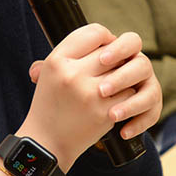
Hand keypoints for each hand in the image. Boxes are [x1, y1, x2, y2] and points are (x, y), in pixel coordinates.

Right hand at [20, 24, 160, 170]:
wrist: (47, 142)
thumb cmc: (51, 103)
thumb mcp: (50, 72)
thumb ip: (74, 52)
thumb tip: (109, 37)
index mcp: (57, 61)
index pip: (94, 32)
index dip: (106, 38)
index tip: (106, 47)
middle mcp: (72, 74)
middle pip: (111, 52)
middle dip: (116, 59)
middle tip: (112, 67)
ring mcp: (90, 94)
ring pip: (123, 72)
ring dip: (122, 78)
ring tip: (112, 85)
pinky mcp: (104, 112)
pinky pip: (129, 94)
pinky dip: (126, 97)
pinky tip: (115, 101)